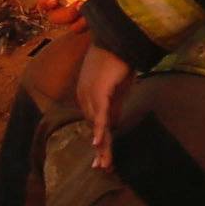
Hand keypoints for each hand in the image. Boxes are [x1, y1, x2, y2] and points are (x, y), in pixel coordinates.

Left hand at [76, 42, 134, 171]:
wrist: (117, 38)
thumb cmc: (118, 58)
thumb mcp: (118, 85)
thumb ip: (115, 103)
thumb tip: (115, 121)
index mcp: (89, 97)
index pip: (95, 124)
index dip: (101, 141)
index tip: (105, 157)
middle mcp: (86, 98)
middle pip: (94, 128)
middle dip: (100, 149)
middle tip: (102, 168)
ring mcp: (91, 95)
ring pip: (97, 126)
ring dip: (102, 146)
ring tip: (103, 164)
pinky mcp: (100, 91)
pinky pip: (100, 114)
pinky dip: (100, 129)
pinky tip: (99, 143)